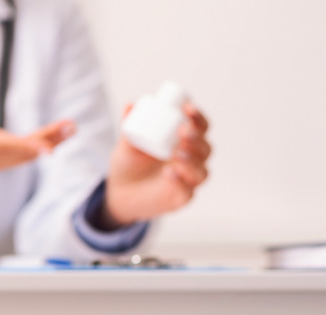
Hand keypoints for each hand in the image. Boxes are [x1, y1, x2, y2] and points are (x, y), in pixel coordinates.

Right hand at [0, 92, 74, 186]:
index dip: (22, 147)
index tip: (46, 148)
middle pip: (17, 152)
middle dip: (45, 142)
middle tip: (69, 127)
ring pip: (23, 156)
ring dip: (49, 143)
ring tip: (70, 128)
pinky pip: (22, 156)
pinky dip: (41, 146)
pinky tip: (58, 137)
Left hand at [99, 102, 210, 228]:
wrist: (119, 191)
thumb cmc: (129, 163)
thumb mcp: (127, 142)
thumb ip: (129, 125)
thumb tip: (130, 105)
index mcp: (183, 142)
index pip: (200, 127)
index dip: (198, 118)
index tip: (188, 108)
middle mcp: (191, 160)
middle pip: (206, 148)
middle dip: (197, 139)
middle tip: (183, 132)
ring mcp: (188, 180)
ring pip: (202, 172)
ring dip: (193, 161)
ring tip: (177, 154)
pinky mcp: (181, 198)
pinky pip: (187, 192)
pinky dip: (180, 182)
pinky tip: (168, 173)